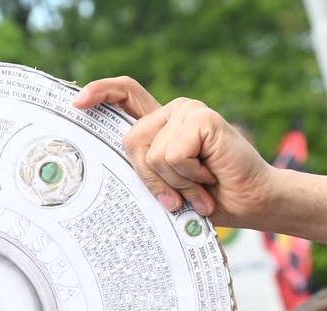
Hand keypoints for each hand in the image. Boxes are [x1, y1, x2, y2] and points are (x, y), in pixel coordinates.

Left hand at [75, 76, 271, 226]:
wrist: (250, 202)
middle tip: (177, 198)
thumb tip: (105, 172)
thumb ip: (145, 172)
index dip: (100, 92)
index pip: (126, 94)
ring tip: (200, 187)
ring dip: (176, 182)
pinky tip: (210, 175)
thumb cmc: (210, 199)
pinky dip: (189, 176)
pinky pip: (173, 155)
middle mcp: (173, 112)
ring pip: (153, 153)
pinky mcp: (201, 118)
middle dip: (150, 178)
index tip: (77, 103)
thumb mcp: (167, 187)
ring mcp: (188, 111)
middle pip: (131, 142)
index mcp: (162, 125)